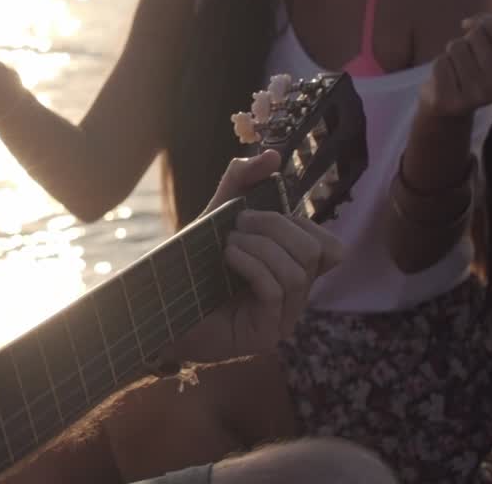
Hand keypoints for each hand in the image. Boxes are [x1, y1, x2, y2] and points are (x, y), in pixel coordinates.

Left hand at [169, 153, 342, 362]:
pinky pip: (276, 290)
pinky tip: (227, 257)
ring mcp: (283, 319)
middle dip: (276, 226)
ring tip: (228, 242)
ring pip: (297, 271)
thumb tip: (273, 156)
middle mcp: (295, 297)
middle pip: (315, 252)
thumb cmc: (192, 265)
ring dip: (259, 246)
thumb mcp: (217, 216)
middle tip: (239, 222)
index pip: (332, 249)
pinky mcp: (265, 334)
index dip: (304, 224)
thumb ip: (241, 183)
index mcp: (292, 271)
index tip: (262, 213)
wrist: (159, 307)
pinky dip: (251, 264)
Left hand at [419, 7, 491, 118]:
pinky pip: (440, 63)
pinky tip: (446, 80)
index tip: (479, 34)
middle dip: (468, 40)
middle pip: (476, 35)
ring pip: (456, 47)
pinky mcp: (449, 102)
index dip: (484, 23)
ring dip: (453, 52)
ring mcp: (476, 98)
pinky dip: (439, 65)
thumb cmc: (477, 66)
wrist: (452, 104)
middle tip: (469, 58)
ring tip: (458, 69)